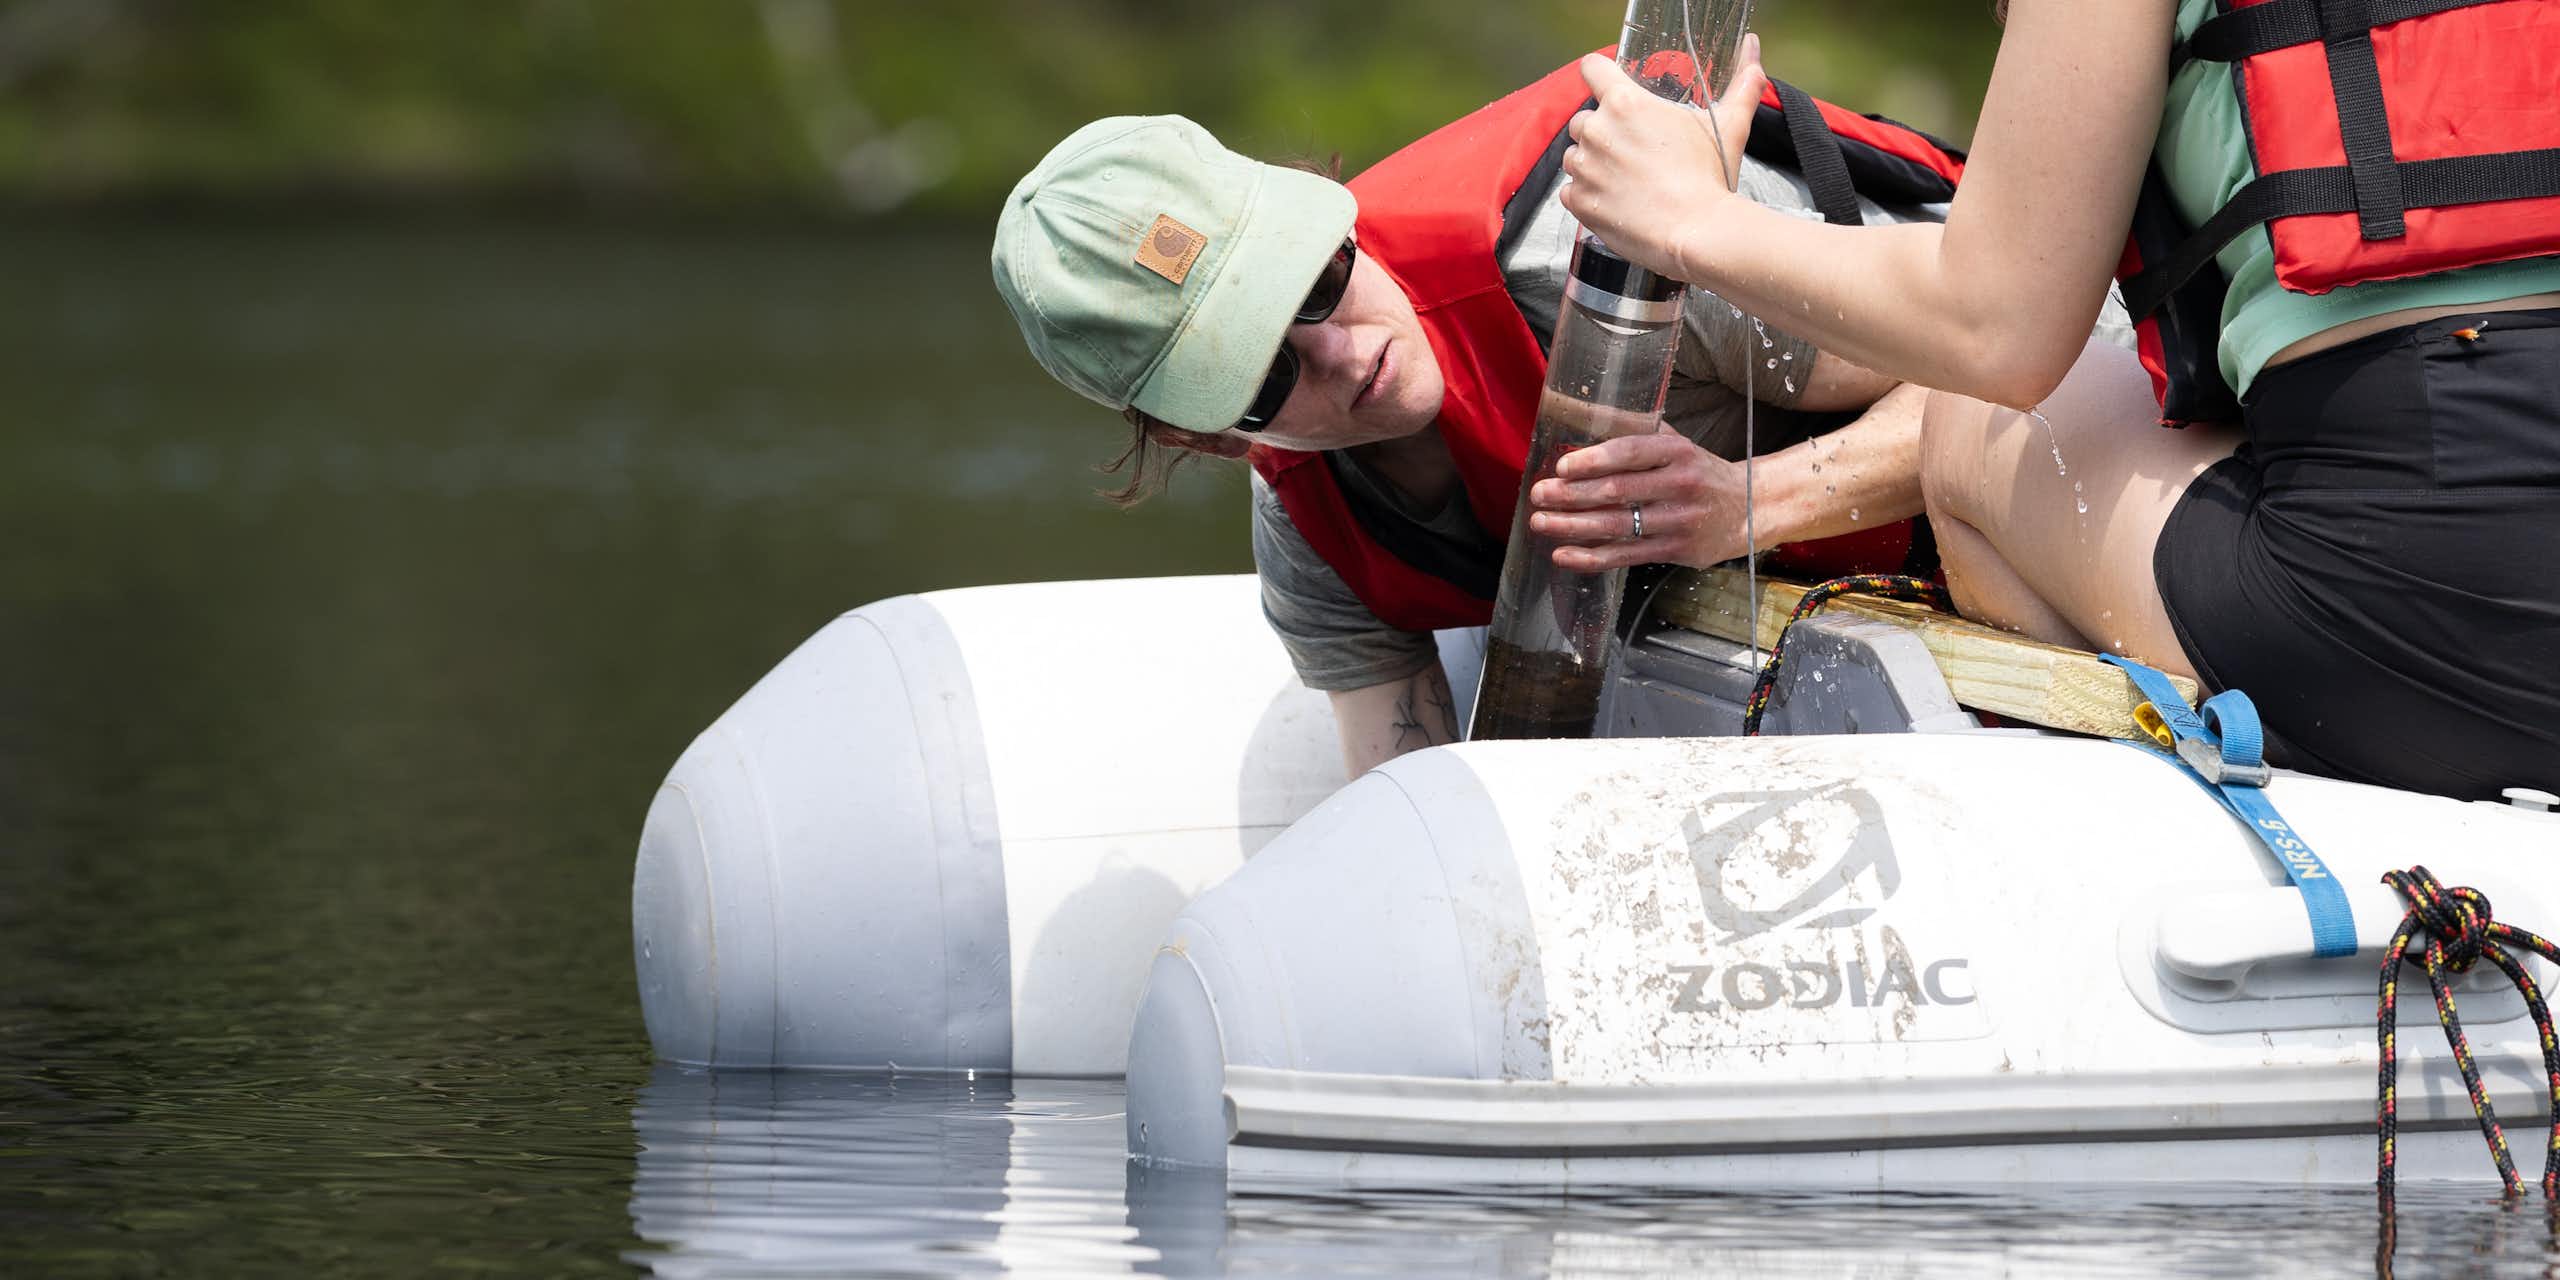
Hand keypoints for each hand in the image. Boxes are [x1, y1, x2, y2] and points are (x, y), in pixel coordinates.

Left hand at [1527, 426, 1753, 571]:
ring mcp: (1679, 521)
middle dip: (1571, 494)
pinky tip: (1563, 554)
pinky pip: (1625, 556)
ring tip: (1540, 522)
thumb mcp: (1677, 445)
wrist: (1748, 510)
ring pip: (1616, 526)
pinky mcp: (1676, 551)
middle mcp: (1681, 485)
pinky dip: (1590, 557)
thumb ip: (1636, 433)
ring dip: (1572, 526)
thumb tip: (1582, 416)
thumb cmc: (1699, 473)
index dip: (1593, 460)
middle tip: (1539, 494)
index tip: (1562, 467)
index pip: (1630, 452)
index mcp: (1678, 452)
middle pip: (1617, 491)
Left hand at [1559, 36, 1766, 283]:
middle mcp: (1598, 130)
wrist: (1696, 233)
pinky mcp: (1579, 201)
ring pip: (1576, 155)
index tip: (1608, 85)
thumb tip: (1753, 47)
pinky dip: (1588, 196)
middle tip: (1634, 151)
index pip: (1592, 68)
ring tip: (1627, 180)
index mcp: (1626, 103)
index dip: (1599, 75)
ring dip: (1594, 164)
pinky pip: (1570, 191)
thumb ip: (1742, 82)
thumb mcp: (1729, 125)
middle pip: (1585, 118)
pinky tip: (1616, 201)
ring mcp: (1585, 167)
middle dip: (1604, 131)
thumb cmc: (1709, 178)